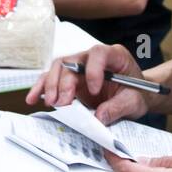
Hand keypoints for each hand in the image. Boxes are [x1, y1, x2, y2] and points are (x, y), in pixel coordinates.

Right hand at [27, 43, 149, 123]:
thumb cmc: (137, 93)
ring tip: (50, 103)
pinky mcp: (70, 79)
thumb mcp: (135, 101)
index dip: (93, 69)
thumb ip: (119, 107)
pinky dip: (42, 88)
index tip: (95, 90)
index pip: (98, 53)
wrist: (135, 96)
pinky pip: (52, 79)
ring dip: (50, 85)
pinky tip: (33, 99)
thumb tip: (99, 117)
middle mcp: (92, 58)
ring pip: (58, 67)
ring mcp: (79, 67)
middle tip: (63, 103)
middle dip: (65, 82)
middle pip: (72, 61)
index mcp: (114, 55)